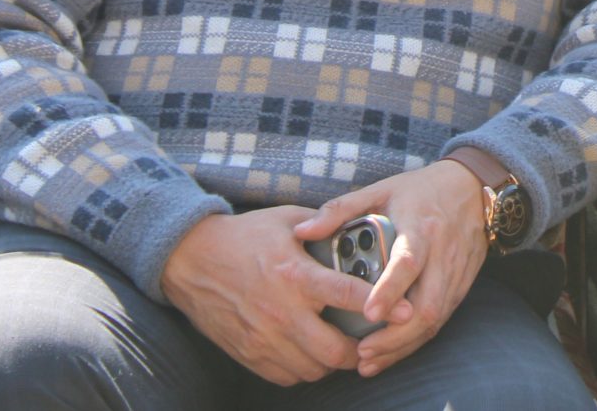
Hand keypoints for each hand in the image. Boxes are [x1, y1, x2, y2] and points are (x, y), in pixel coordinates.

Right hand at [160, 208, 377, 386]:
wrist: (190, 260)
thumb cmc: (244, 236)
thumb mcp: (287, 220)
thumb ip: (324, 227)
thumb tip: (359, 228)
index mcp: (296, 275)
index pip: (350, 295)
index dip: (384, 305)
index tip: (407, 312)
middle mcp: (281, 312)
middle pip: (335, 350)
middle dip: (360, 349)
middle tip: (368, 338)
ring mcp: (264, 338)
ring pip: (313, 369)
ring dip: (332, 361)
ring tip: (339, 344)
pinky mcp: (249, 354)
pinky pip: (287, 376)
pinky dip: (304, 368)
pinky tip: (308, 350)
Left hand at [303, 159, 488, 377]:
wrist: (474, 189)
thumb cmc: (421, 190)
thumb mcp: (379, 190)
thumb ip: (340, 210)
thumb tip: (302, 231)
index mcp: (420, 228)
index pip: (408, 263)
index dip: (390, 290)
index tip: (368, 314)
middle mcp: (442, 255)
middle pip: (425, 305)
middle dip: (394, 336)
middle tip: (361, 352)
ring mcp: (454, 275)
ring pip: (434, 320)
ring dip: (402, 345)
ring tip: (369, 361)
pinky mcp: (460, 288)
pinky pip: (440, 322)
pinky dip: (414, 341)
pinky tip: (390, 353)